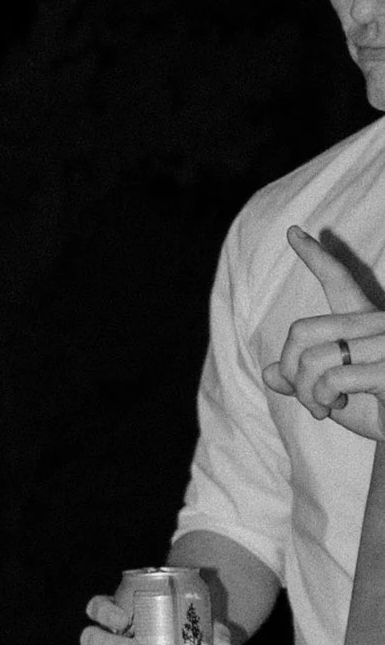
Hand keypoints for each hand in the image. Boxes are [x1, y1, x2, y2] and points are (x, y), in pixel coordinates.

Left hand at [263, 226, 384, 441]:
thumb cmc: (374, 412)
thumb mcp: (331, 394)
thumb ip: (303, 380)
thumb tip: (270, 373)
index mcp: (365, 322)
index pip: (338, 280)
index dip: (315, 257)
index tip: (294, 232)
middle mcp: (378, 324)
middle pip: (302, 331)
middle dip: (293, 372)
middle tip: (308, 400)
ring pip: (312, 358)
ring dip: (306, 393)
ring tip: (323, 408)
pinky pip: (331, 376)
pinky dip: (321, 398)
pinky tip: (337, 408)